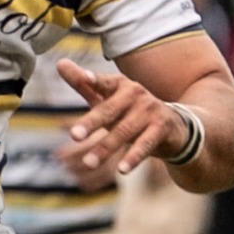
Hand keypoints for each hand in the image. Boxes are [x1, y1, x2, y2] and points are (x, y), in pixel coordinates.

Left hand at [57, 58, 187, 174]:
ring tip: (88, 163)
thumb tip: (59, 63)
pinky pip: (146, 144)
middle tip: (74, 136)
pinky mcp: (162, 128)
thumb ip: (83, 84)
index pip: (104, 82)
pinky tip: (122, 170)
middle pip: (109, 110)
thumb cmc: (130, 111)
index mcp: (120, 84)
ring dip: (106, 148)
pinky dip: (134, 157)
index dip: (94, 79)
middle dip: (91, 123)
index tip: (84, 78)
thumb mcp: (107, 98)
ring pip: (125, 131)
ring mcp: (150, 110)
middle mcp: (135, 94)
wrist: (174, 124)